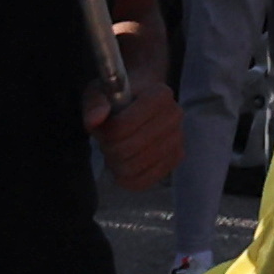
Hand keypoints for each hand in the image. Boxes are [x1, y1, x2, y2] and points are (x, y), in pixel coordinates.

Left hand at [91, 71, 180, 186]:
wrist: (141, 100)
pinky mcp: (176, 158)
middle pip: (129, 148)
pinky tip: (124, 167)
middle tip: (107, 143)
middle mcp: (174, 114)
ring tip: (116, 153)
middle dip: (110, 149)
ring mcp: (178, 138)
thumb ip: (95, 104)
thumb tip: (95, 120)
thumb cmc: (119, 97)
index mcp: (159, 94)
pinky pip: (145, 180)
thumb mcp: (101, 92)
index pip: (124, 126)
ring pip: (135, 166)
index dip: (106, 133)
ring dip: (117, 164)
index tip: (103, 128)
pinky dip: (128, 179)